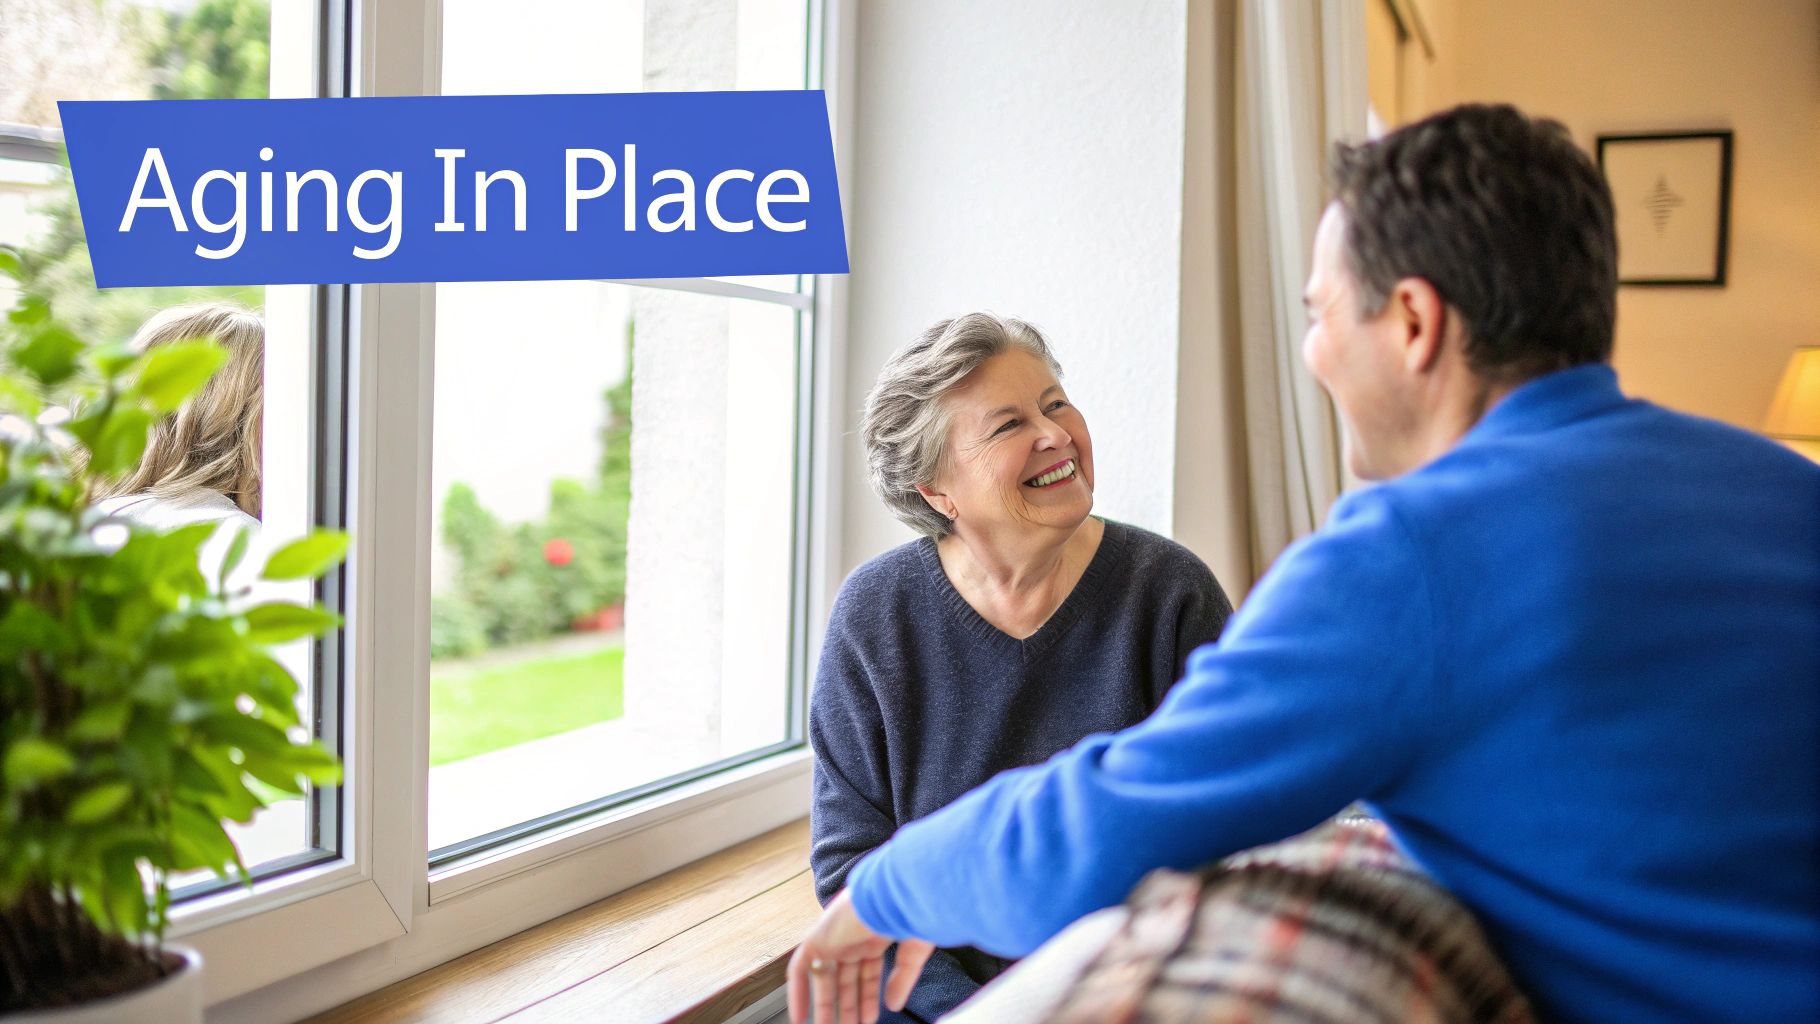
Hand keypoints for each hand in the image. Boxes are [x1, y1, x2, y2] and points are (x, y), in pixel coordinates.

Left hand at [788, 889, 935, 1023]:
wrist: (894, 892)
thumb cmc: (912, 912)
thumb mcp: (913, 952)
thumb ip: (902, 978)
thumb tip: (893, 1005)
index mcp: (875, 936)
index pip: (867, 973)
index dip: (867, 998)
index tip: (869, 1019)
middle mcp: (853, 937)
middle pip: (845, 979)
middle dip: (847, 1007)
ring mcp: (835, 937)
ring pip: (825, 978)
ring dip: (825, 1007)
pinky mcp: (818, 938)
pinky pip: (800, 969)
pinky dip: (798, 993)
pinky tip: (800, 1018)